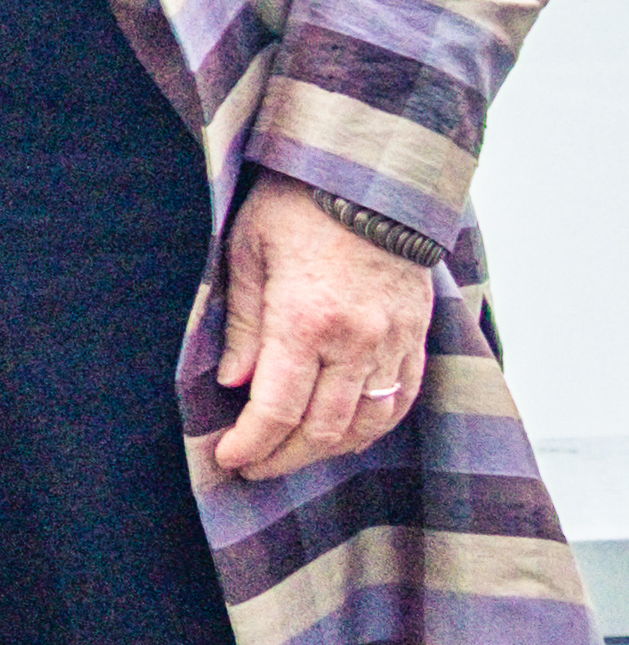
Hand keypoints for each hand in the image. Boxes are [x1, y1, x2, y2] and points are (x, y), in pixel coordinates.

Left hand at [210, 176, 437, 481]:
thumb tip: (235, 386)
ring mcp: (393, 341)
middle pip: (322, 428)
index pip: (276, 408)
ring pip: (365, 423)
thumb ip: (242, 325)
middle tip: (252, 468)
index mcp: (304, 321)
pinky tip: (345, 435)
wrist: (369, 176)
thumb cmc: (293, 207)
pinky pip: (401, 400)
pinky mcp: (416, 336)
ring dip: (326, 450)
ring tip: (291, 456)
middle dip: (283, 457)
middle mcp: (356, 340)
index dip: (251, 443)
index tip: (228, 459)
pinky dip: (372, 427)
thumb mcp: (245, 253)